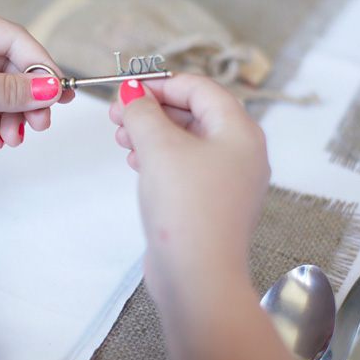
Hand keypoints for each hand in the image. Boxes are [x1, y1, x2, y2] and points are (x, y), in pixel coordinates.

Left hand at [0, 1, 72, 153]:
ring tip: (12, 138)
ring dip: (12, 116)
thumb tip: (50, 88)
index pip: (13, 38)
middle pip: (10, 67)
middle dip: (26, 98)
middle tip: (40, 124)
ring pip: (0, 91)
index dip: (39, 65)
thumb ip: (8, 90)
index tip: (59, 92)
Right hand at [108, 73, 269, 302]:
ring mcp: (228, 181)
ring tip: (121, 137)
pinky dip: (160, 158)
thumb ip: (142, 112)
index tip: (127, 89)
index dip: (161, 83)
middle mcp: (242, 153)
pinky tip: (135, 161)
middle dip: (153, 109)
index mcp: (241, 131)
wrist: (197, 276)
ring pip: (188, 141)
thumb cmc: (187, 208)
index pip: (200, 88)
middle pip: (195, 113)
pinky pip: (186, 167)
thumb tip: (132, 91)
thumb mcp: (159, 147)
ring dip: (152, 133)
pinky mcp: (211, 204)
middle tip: (118, 113)